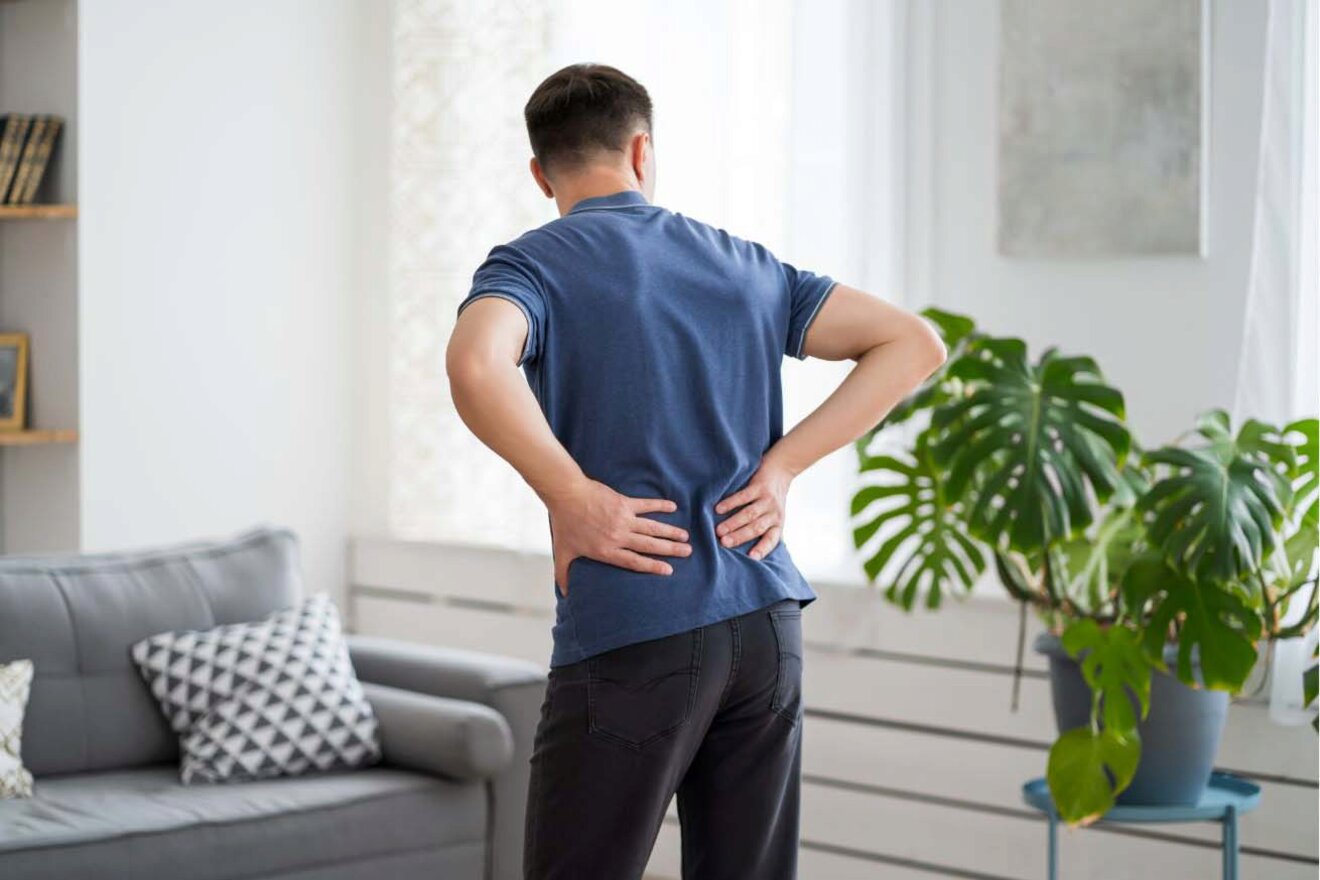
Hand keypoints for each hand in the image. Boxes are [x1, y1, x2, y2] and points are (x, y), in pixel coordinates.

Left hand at [545, 478, 690, 596]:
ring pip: (652, 527)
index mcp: (607, 550)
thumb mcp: (563, 552)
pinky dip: (660, 505)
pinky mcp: (624, 503)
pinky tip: (673, 507)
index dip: (653, 566)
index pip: (634, 561)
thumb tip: (563, 594)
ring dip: (670, 531)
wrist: (567, 495)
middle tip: (687, 551)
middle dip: (670, 549)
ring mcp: (623, 518)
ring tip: (685, 536)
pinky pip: (647, 505)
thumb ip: (563, 574)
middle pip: (650, 545)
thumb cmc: (564, 524)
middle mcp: (619, 536)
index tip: (669, 570)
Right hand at [714, 456, 794, 559]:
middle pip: (756, 528)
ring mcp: (767, 499)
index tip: (751, 558)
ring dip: (733, 523)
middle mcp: (774, 514)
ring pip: (750, 514)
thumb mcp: (773, 516)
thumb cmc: (771, 499)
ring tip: (718, 530)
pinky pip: (744, 496)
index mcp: (777, 524)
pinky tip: (718, 509)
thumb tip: (743, 551)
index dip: (762, 549)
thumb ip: (762, 529)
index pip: (771, 540)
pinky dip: (730, 503)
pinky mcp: (760, 486)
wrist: (781, 470)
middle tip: (723, 543)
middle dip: (739, 536)